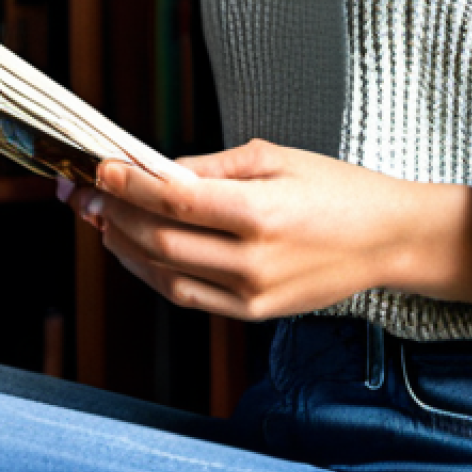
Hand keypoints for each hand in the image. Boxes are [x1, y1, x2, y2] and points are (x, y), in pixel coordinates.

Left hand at [64, 139, 471, 320]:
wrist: (388, 239)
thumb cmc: (337, 190)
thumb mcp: (276, 158)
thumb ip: (211, 166)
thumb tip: (157, 171)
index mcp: (260, 213)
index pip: (174, 199)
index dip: (128, 184)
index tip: (99, 167)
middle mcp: (252, 261)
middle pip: (159, 241)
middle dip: (113, 214)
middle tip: (83, 193)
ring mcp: (252, 294)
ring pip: (165, 276)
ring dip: (124, 248)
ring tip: (100, 221)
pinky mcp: (254, 313)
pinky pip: (188, 298)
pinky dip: (153, 275)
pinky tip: (135, 251)